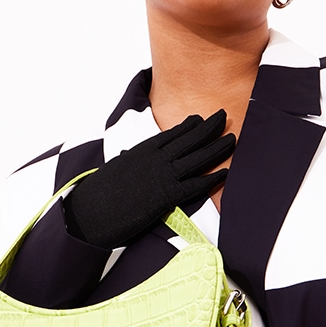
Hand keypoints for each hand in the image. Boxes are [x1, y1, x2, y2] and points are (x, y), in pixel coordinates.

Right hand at [63, 111, 235, 247]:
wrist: (93, 210)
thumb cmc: (100, 193)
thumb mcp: (116, 170)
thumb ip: (127, 162)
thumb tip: (126, 157)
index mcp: (142, 151)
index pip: (171, 134)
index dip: (189, 126)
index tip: (200, 119)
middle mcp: (155, 159)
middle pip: (188, 140)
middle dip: (208, 127)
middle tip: (223, 116)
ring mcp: (162, 176)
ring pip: (196, 158)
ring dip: (216, 148)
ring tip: (232, 139)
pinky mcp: (167, 196)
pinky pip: (194, 185)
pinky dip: (210, 178)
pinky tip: (224, 172)